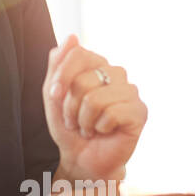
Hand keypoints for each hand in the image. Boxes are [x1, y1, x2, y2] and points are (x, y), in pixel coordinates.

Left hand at [43, 34, 146, 179]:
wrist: (81, 158)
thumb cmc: (69, 126)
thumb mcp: (54, 94)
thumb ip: (58, 65)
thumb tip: (72, 37)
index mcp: (97, 65)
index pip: (78, 53)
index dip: (62, 76)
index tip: (55, 96)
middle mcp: (116, 74)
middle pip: (84, 79)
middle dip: (70, 106)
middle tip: (74, 119)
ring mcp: (130, 92)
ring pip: (95, 98)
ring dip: (83, 120)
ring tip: (87, 127)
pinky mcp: (140, 112)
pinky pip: (112, 113)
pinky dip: (100, 127)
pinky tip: (103, 131)